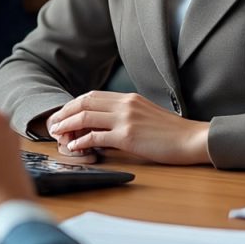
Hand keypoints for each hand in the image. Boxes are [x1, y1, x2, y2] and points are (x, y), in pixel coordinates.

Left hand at [46, 91, 210, 164]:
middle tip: (53, 124)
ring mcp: (126, 119)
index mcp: (129, 97)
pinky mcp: (127, 136)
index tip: (63, 115)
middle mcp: (125, 104)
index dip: (74, 105)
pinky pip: (96, 137)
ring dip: (67, 125)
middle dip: (64, 113)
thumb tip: (104, 127)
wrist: (191, 139)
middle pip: (85, 102)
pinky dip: (81, 141)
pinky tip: (74, 147)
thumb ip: (126, 116)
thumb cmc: (171, 132)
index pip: (93, 95)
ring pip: (86, 117)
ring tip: (57, 134)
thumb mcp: (146, 115)